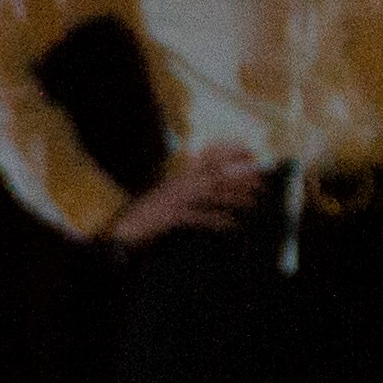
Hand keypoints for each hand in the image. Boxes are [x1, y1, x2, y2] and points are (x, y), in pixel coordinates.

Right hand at [109, 146, 263, 247]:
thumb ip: (186, 188)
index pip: (207, 159)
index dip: (229, 153)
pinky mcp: (169, 216)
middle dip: (239, 176)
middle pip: (213, 175)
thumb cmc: (145, 215)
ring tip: (252, 203)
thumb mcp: (167, 197)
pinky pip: (198, 217)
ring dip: (233, 198)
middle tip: (261, 180)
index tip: (250, 152)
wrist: (121, 230)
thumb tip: (210, 186)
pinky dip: (216, 221)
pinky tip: (231, 225)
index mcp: (177, 177)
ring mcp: (172, 199)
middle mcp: (176, 184)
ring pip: (209, 194)